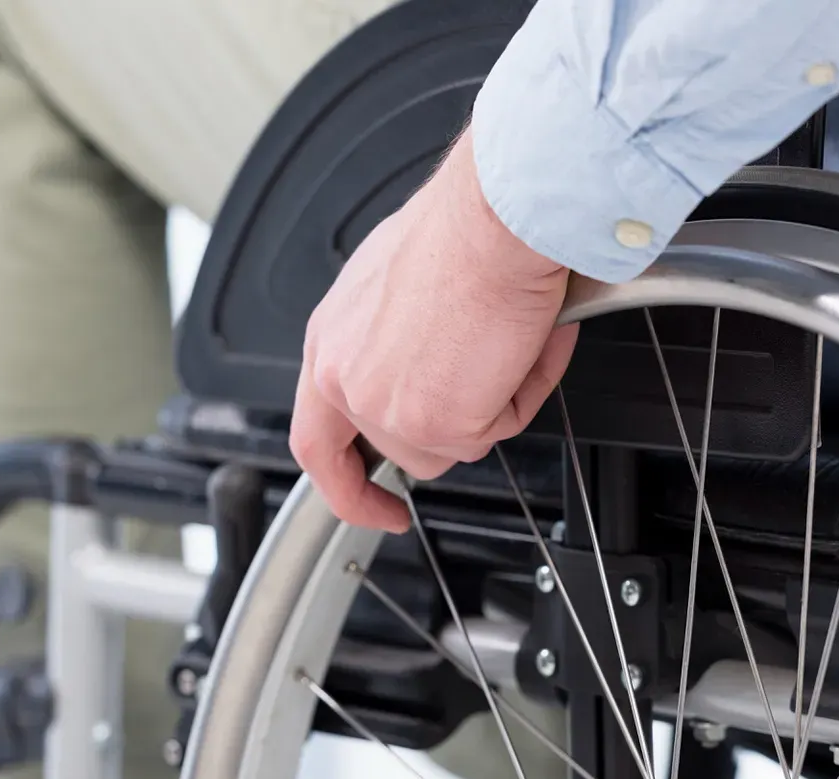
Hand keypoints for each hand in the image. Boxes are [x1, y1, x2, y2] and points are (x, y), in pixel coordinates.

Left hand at [290, 124, 578, 532]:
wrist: (495, 216)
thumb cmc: (461, 228)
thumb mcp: (397, 285)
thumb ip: (396, 340)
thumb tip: (431, 361)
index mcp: (330, 343)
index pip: (316, 441)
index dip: (345, 485)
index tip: (373, 502)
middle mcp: (344, 379)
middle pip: (399, 448)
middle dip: (449, 428)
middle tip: (487, 397)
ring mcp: (386, 410)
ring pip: (451, 446)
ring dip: (491, 401)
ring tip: (506, 337)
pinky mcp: (435, 425)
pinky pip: (495, 431)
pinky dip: (522, 394)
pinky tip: (521, 343)